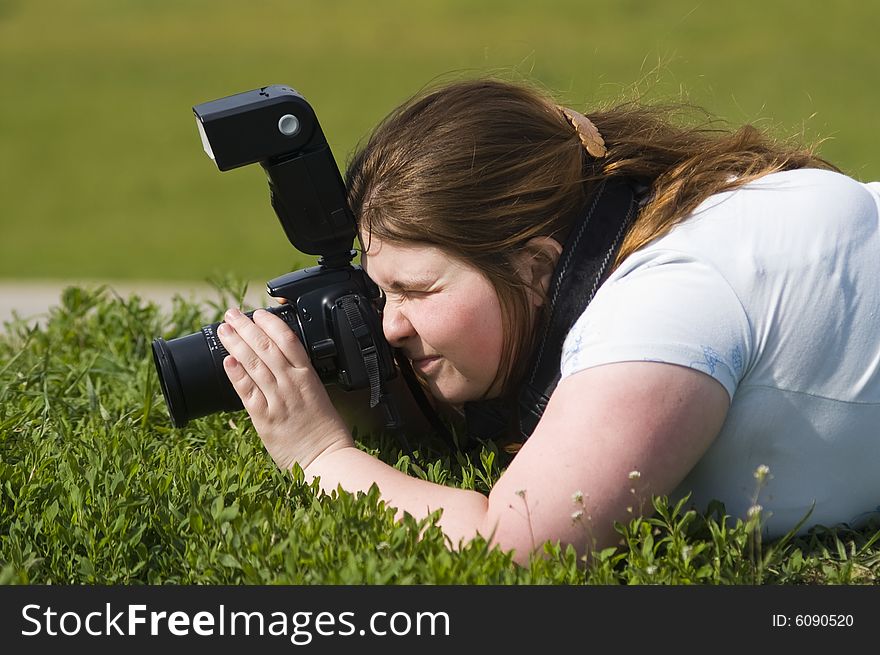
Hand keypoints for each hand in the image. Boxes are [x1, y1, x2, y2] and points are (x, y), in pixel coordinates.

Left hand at [216, 306, 352, 470]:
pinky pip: (247, 392)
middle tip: (231, 313)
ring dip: (236, 344)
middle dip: (246, 327)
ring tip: (223, 330)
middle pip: (266, 347)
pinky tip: (226, 361)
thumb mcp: (319, 396)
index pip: (288, 340)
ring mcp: (278, 400)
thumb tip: (283, 366)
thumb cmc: (327, 432)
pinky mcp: (265, 418)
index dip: (271, 323)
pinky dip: (236, 374)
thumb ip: (301, 381)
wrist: (326, 459)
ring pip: (254, 364)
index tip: (257, 314)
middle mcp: (292, 384)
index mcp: (308, 377)